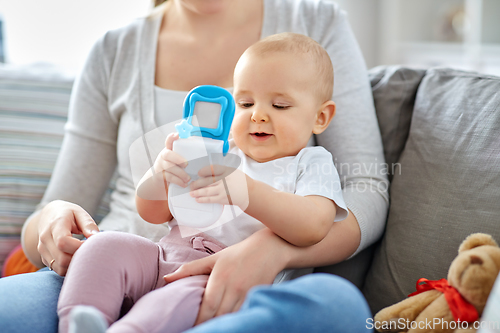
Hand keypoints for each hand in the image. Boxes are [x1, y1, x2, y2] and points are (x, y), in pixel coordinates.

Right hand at [37, 200, 98, 275]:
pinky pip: (57, 269)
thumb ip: (88, 225)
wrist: (49, 215)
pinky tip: (77, 258)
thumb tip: (96, 238)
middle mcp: (45, 239)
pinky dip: (69, 268)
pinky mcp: (44, 258)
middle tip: (91, 252)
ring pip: (59, 268)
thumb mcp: (80, 213)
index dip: (79, 247)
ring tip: (84, 255)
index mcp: (55, 225)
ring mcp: (43, 250)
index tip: (91, 244)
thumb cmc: (68, 214)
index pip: (63, 242)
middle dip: (80, 258)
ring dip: (75, 265)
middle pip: (62, 259)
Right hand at [153, 132, 189, 187]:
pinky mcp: (159, 175)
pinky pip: (169, 177)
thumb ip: (184, 155)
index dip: (171, 137)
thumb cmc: (173, 167)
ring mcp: (160, 165)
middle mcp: (163, 156)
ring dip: (180, 173)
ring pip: (169, 167)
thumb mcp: (176, 159)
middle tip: (186, 165)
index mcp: (168, 150)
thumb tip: (202, 153)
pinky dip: (178, 181)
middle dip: (178, 159)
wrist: (160, 179)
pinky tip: (184, 184)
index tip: (177, 135)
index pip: (168, 141)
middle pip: (167, 154)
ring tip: (188, 178)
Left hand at [164, 228, 288, 324]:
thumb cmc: (238, 254)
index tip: (192, 327)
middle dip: (209, 325)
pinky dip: (236, 320)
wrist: (268, 249)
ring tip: (213, 327)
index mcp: (220, 277)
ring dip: (223, 324)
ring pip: (233, 317)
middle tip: (200, 329)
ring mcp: (247, 294)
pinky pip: (244, 314)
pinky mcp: (256, 297)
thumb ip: (190, 269)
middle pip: (220, 315)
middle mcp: (234, 287)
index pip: (208, 305)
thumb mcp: (213, 258)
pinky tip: (229, 323)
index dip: (200, 320)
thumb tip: (167, 279)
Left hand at [189, 165, 250, 209]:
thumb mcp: (233, 171)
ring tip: (191, 193)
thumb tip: (207, 172)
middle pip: (207, 181)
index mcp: (227, 171)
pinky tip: (198, 199)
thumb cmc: (240, 181)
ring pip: (207, 191)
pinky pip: (210, 199)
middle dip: (197, 183)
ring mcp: (223, 190)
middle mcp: (224, 179)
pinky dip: (203, 199)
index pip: (212, 169)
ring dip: (197, 192)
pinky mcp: (223, 198)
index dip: (204, 171)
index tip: (198, 173)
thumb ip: (222, 171)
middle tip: (191, 185)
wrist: (250, 192)